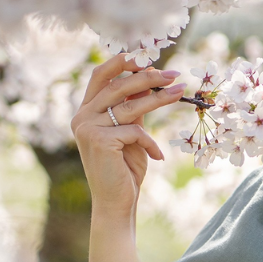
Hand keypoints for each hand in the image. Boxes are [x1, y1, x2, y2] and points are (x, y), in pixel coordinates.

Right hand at [70, 53, 187, 219]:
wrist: (116, 202)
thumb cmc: (125, 168)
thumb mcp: (130, 133)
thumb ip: (133, 108)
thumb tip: (149, 80)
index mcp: (86, 111)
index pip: (101, 76)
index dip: (123, 62)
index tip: (149, 59)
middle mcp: (82, 117)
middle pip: (118, 85)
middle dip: (148, 77)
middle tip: (174, 75)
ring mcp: (87, 128)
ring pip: (129, 105)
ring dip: (159, 98)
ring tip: (180, 92)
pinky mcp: (99, 141)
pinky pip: (134, 131)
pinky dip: (150, 142)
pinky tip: (157, 156)